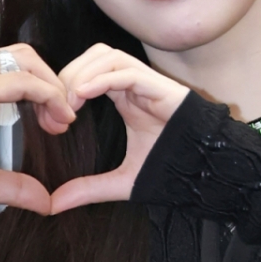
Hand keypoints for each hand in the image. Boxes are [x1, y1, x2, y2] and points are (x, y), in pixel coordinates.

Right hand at [0, 44, 73, 212]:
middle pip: (22, 55)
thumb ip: (12, 186)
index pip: (8, 68)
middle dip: (50, 81)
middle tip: (62, 119)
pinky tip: (57, 117)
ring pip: (26, 60)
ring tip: (62, 118)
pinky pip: (23, 80)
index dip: (38, 89)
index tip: (52, 123)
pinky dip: (48, 94)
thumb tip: (44, 201)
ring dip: (52, 86)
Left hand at [50, 45, 188, 214]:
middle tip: (57, 106)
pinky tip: (84, 95)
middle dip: (70, 74)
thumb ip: (88, 189)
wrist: (207, 174)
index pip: (89, 72)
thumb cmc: (171, 171)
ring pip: (109, 56)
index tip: (53, 117)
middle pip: (95, 56)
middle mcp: (136, 86)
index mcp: (126, 98)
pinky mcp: (163, 89)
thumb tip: (54, 205)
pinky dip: (103, 79)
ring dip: (84, 73)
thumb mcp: (121, 182)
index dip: (66, 86)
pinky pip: (128, 72)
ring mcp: (150, 84)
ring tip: (70, 102)